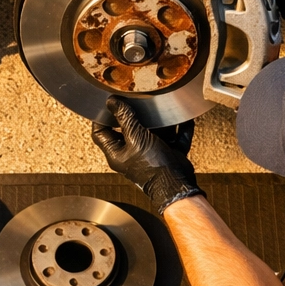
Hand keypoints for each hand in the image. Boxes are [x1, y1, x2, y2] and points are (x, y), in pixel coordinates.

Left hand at [91, 98, 204, 213]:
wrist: (176, 186)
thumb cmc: (152, 167)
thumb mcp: (136, 138)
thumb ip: (125, 119)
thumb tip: (112, 103)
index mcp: (117, 153)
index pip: (100, 132)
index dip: (101, 116)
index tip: (108, 103)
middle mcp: (132, 153)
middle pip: (128, 129)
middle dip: (134, 114)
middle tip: (136, 99)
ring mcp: (150, 154)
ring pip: (152, 131)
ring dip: (159, 120)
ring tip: (160, 105)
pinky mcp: (168, 154)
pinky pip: (174, 137)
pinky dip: (179, 128)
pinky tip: (184, 118)